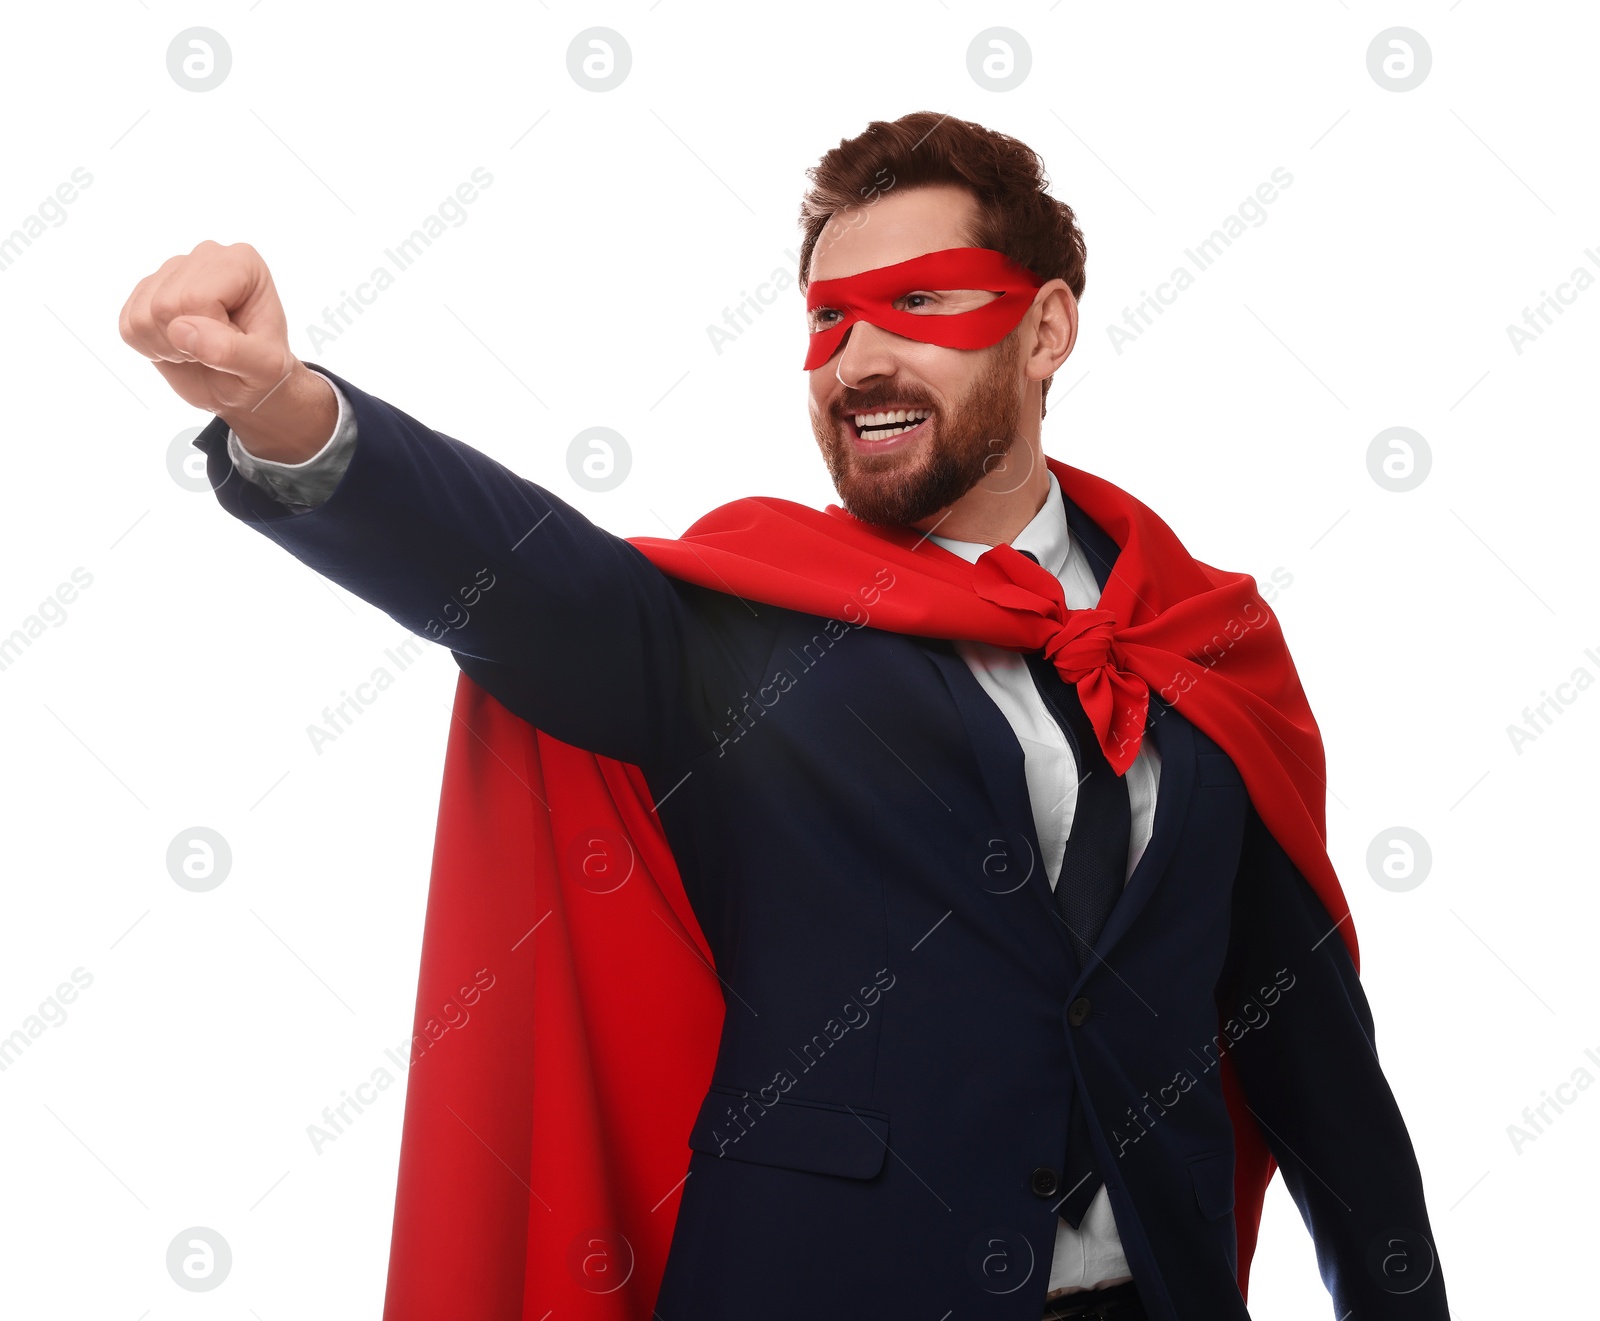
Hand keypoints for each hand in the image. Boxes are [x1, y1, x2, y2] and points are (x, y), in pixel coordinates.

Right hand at [118, 239, 333, 461]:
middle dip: (186, 342)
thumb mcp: (264, 369)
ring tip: (198, 348)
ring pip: (142, 316)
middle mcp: (205, 255)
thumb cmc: (261, 372)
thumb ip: (230, 351)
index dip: (210, 333)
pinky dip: (150, 347)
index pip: (197, 298)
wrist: (243, 385)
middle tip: (214, 349)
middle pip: (164, 305)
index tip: (234, 342)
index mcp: (241, 262)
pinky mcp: (147, 291)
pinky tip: (179, 345)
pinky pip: (127, 325)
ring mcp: (172, 270)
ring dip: (167, 347)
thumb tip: (181, 330)